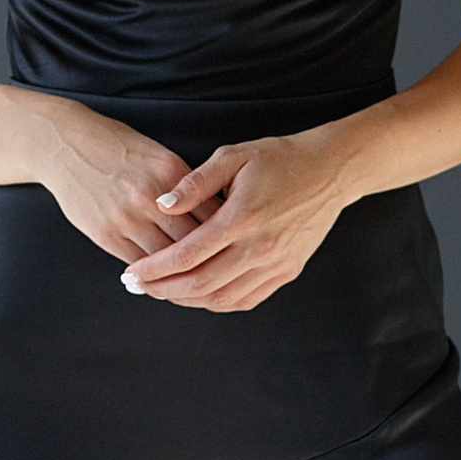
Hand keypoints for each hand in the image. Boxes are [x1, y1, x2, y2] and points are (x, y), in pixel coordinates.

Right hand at [32, 101, 223, 262]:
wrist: (66, 144)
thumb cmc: (118, 148)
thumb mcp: (158, 157)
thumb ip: (186, 186)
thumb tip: (217, 215)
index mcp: (171, 172)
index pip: (211, 212)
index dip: (227, 233)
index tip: (237, 246)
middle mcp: (150, 196)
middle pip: (193, 241)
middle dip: (210, 259)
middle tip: (224, 273)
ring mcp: (126, 217)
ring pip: (166, 259)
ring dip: (182, 274)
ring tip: (197, 283)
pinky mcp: (105, 234)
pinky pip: (138, 263)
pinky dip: (154, 275)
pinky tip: (165, 280)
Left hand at [113, 134, 350, 312]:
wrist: (330, 171)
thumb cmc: (278, 158)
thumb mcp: (233, 157)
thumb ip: (194, 183)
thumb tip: (161, 205)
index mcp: (241, 217)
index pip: (187, 255)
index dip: (154, 269)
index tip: (130, 273)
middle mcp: (259, 247)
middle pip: (200, 285)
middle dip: (162, 290)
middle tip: (136, 287)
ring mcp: (275, 264)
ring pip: (222, 298)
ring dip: (187, 300)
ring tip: (162, 291)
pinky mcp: (286, 272)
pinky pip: (245, 300)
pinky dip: (217, 303)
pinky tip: (197, 294)